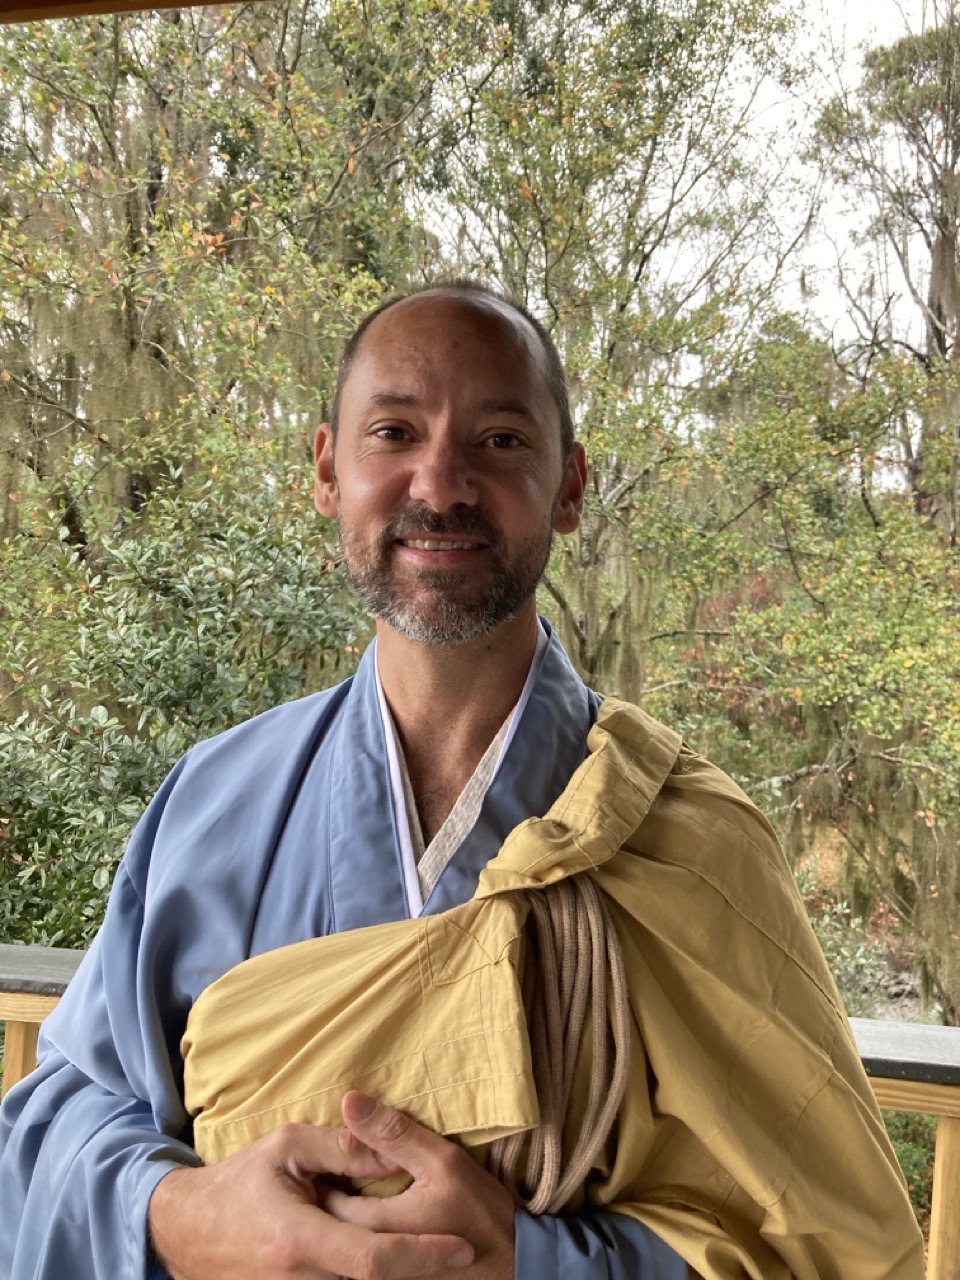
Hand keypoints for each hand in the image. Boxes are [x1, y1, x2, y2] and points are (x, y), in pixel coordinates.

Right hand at [148, 1120, 474, 1279]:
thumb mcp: (288, 1147)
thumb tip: (393, 1153)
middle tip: (459, 1248)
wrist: (188, 1230)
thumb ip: (343, 1149)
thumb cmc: (241, 1180)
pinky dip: (370, 1274)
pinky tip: (394, 1261)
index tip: (462, 1247)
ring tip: (431, 1253)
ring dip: (398, 1272)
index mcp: (299, 1241)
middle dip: (420, 1269)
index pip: (375, 1260)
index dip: (423, 1256)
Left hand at [323, 1093, 515, 1279]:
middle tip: (334, 1167)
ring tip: (349, 1188)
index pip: (327, 1198)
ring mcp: (383, 1276)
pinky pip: (362, 1259)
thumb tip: (350, 1101)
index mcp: (376, 1227)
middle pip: (331, 1223)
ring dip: (342, 1218)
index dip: (325, 1171)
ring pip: (345, 1242)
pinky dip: (360, 1236)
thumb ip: (393, 1133)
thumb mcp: (443, 1161)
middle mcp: (369, 1261)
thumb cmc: (480, 1210)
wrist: (514, 1264)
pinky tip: (373, 1214)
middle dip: (330, 1193)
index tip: (329, 1154)